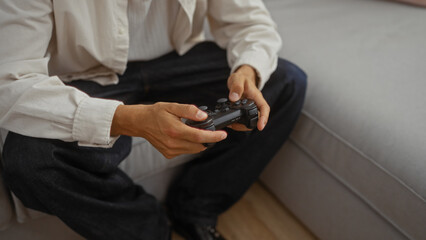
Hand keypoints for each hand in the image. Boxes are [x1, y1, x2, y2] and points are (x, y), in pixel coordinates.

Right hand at [111, 103, 226, 158]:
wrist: (140, 123)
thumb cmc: (155, 113)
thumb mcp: (172, 106)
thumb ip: (189, 111)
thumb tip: (203, 116)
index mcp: (175, 130)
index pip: (200, 136)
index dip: (214, 136)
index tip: (223, 134)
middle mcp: (173, 143)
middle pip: (199, 145)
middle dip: (208, 139)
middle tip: (210, 129)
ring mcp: (171, 150)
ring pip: (193, 150)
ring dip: (199, 142)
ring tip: (195, 131)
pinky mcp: (169, 154)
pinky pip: (185, 151)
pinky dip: (190, 145)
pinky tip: (185, 136)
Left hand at [227, 65, 269, 130]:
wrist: (239, 79)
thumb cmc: (240, 78)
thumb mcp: (237, 79)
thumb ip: (236, 87)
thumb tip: (234, 98)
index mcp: (257, 97)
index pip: (264, 108)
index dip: (264, 118)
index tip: (261, 127)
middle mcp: (255, 104)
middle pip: (258, 118)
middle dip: (248, 125)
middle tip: (236, 126)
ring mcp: (250, 108)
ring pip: (250, 121)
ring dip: (241, 125)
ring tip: (231, 124)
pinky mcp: (244, 111)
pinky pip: (244, 119)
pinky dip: (237, 123)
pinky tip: (230, 122)